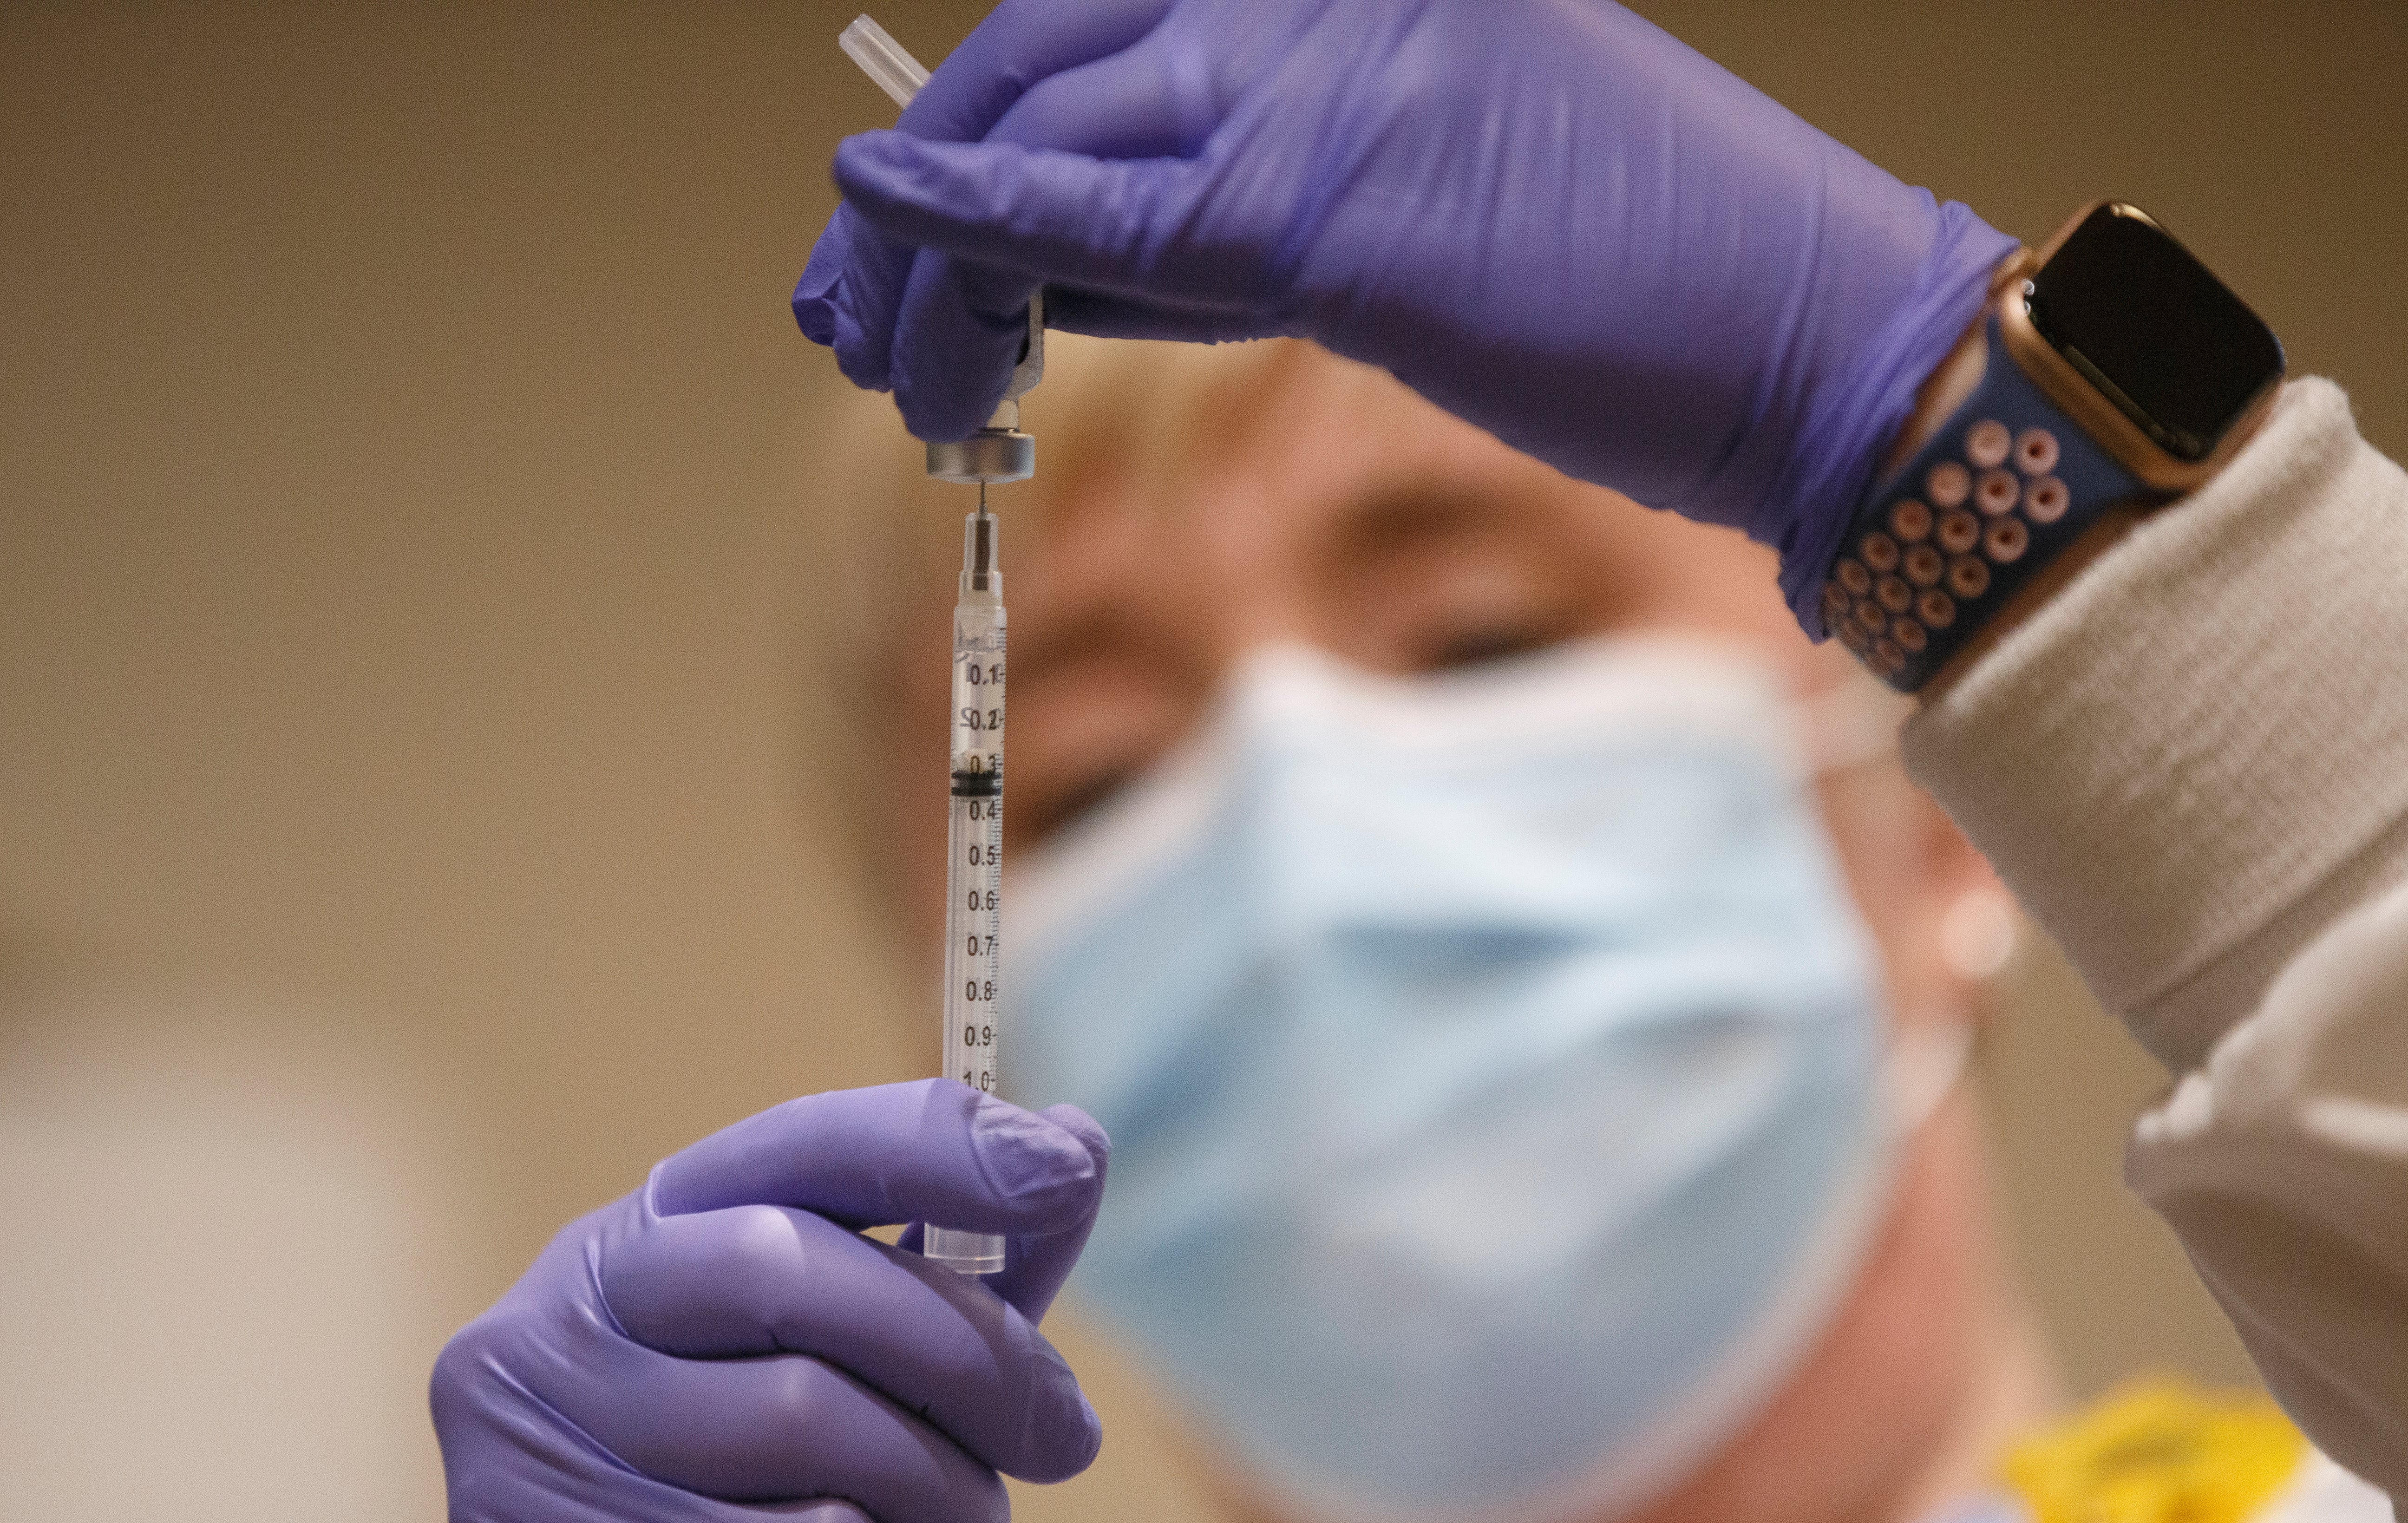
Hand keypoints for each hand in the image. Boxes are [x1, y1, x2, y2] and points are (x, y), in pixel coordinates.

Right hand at [430, 1080, 1108, 1522]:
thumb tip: (1073, 1149)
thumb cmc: (758, 1479)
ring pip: (812, 1428)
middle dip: (974, 1358)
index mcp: (648, 1232)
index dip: (937, 1146)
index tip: (1066, 1173)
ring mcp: (544, 1445)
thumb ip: (953, 1265)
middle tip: (1065, 1435)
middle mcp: (568, 1316)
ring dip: (946, 1498)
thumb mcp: (849, 1352)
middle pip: (801, 1279)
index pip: (795, 1144)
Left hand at [795, 0, 2014, 628]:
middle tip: (851, 315)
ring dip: (930, 253)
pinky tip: (876, 221)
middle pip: (1042, 64)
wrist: (1802, 338)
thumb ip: (1223, 226)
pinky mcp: (1332, 193)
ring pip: (1049, 137)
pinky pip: (1106, 211)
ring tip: (877, 351)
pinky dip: (975, 218)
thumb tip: (1051, 273)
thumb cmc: (1632, 291)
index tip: (885, 239)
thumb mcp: (1395, 230)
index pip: (1093, 40)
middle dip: (917, 198)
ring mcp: (1323, 70)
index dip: (969, 135)